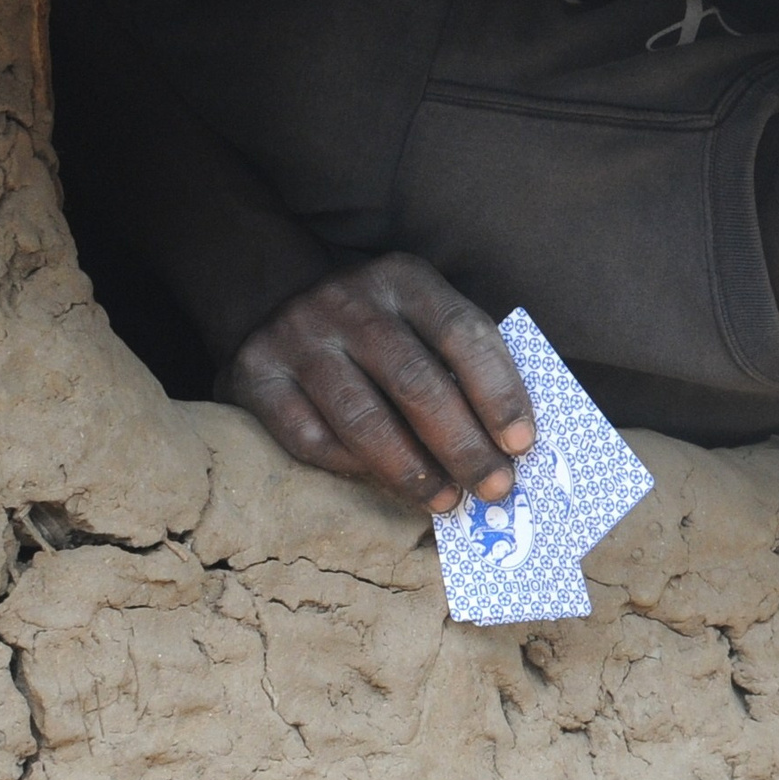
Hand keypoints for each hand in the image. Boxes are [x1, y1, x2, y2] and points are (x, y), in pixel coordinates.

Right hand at [218, 252, 535, 512]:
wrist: (275, 297)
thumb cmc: (375, 324)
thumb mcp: (419, 315)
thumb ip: (460, 361)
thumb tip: (510, 443)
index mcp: (402, 278)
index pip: (461, 332)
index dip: (498, 391)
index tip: (523, 444)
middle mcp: (347, 302)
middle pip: (415, 382)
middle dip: (463, 445)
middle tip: (494, 488)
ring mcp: (297, 337)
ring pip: (363, 418)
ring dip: (413, 470)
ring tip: (446, 501)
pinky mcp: (255, 375)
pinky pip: (311, 439)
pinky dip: (354, 469)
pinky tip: (385, 486)